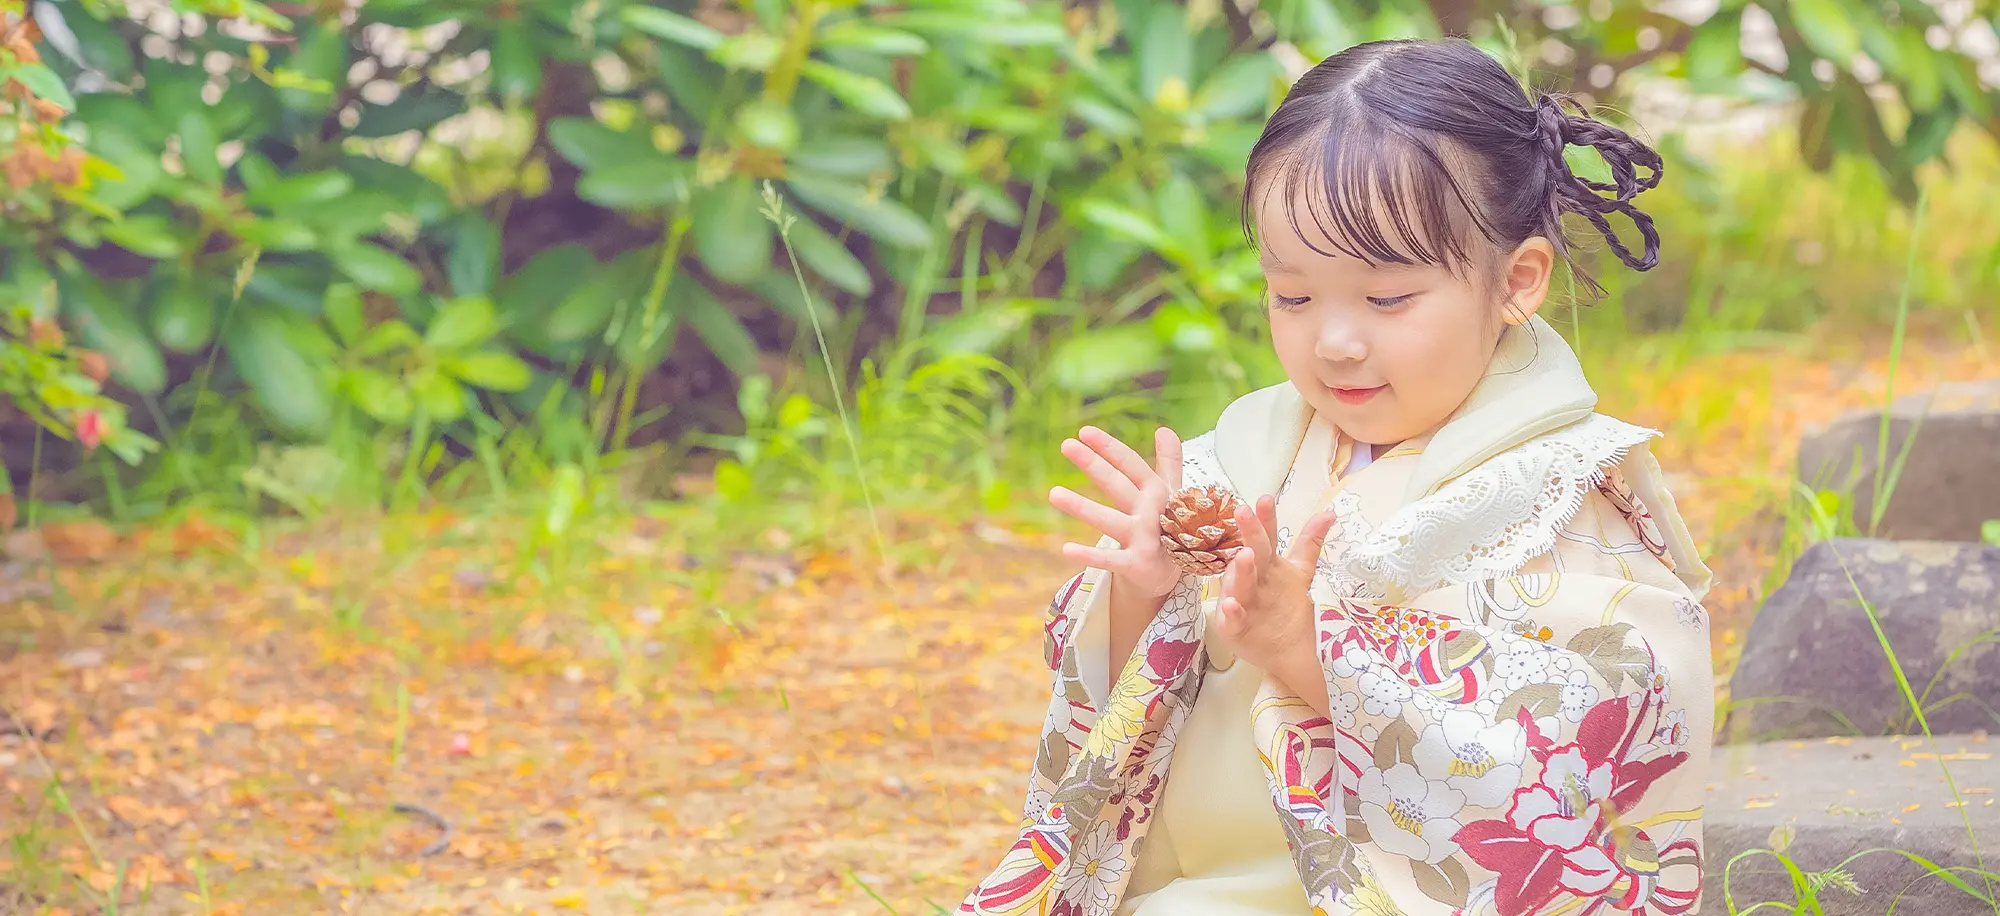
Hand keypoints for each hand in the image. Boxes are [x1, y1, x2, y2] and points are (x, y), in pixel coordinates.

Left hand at [1049, 426, 1182, 598]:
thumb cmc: (1169, 525)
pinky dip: (1088, 556)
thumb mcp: (1172, 493)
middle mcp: (1150, 512)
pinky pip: (1109, 560)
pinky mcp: (1136, 564)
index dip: (1109, 447)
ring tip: (1054, 494)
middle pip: (1117, 485)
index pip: (1131, 465)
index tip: (1084, 432)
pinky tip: (1066, 549)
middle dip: (1093, 464)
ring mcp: (1144, 539)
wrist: (1174, 573)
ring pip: (1108, 520)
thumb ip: (1169, 462)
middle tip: (1067, 445)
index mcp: (1157, 492)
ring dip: (1082, 507)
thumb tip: (1164, 429)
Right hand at [1212, 495, 1336, 674]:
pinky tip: (1232, 605)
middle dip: (1248, 533)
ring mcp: (1242, 602)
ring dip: (1242, 570)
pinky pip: (1232, 619)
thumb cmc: (1287, 606)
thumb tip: (1329, 512)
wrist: (1288, 650)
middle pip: (1252, 554)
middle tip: (1244, 512)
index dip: (1266, 519)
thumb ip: (1310, 542)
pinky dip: (1231, 612)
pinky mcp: (1234, 627)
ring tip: (1246, 555)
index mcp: (1267, 564)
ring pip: (1241, 584)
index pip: (1266, 537)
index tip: (1265, 499)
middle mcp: (1252, 579)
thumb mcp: (1300, 571)